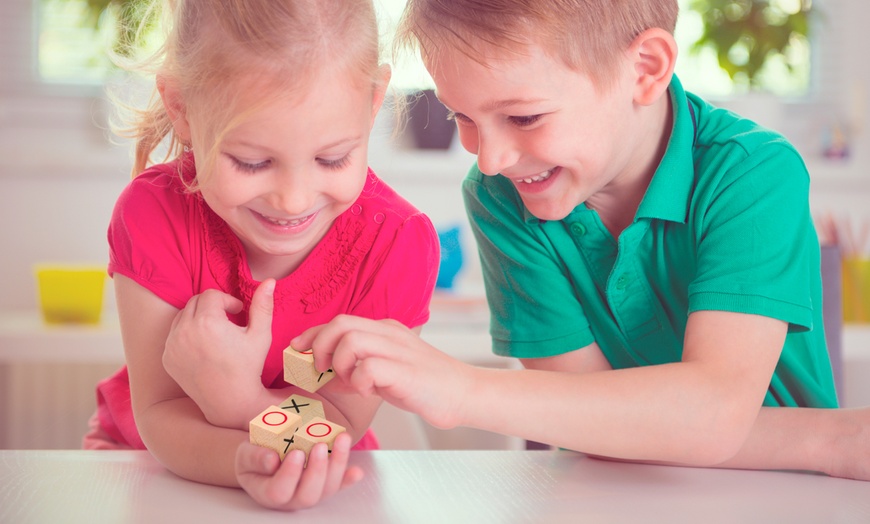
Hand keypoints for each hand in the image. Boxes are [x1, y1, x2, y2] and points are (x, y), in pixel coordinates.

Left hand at [163, 279, 275, 427]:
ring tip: (216, 333)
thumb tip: (270, 281)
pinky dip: (187, 334)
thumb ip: (263, 305)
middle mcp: (185, 331)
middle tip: (228, 321)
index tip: (238, 313)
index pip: (212, 294)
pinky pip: (174, 334)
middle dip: (212, 306)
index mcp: (207, 322)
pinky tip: (204, 348)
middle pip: (195, 301)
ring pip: (183, 315)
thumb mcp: (260, 335)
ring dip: (198, 318)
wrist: (229, 400)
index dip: (228, 301)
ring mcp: (172, 345)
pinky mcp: (167, 357)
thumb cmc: (248, 366)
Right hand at [235, 433, 362, 509]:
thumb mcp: (245, 453)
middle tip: (320, 445)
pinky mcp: (324, 486)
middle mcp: (291, 499)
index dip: (289, 475)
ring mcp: (310, 493)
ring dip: (337, 466)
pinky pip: (339, 486)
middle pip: (308, 495)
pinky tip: (357, 471)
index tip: (296, 452)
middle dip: (317, 470)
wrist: (266, 455)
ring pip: (327, 490)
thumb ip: (254, 457)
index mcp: (267, 493)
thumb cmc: (254, 455)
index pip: (278, 492)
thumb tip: (271, 460)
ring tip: (341, 439)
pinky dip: (349, 479)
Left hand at [292, 315, 471, 428]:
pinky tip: (368, 392)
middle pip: (341, 322)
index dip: (313, 333)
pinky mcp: (404, 370)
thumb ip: (357, 371)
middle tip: (322, 370)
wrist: (464, 394)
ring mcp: (398, 349)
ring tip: (349, 381)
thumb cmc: (424, 387)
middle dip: (320, 345)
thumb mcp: (384, 376)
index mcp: (385, 330)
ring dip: (340, 363)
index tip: (298, 349)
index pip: (340, 320)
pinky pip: (367, 367)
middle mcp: (390, 333)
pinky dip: (358, 381)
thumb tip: (326, 376)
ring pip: (351, 339)